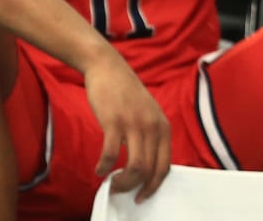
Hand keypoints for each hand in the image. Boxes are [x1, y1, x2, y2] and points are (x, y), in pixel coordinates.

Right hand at [83, 50, 169, 201]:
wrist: (106, 66)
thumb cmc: (124, 90)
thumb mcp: (147, 112)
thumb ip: (151, 135)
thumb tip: (146, 164)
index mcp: (163, 128)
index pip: (165, 167)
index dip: (154, 186)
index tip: (142, 195)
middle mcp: (152, 128)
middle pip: (150, 170)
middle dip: (136, 188)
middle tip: (122, 192)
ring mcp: (133, 124)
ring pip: (135, 167)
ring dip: (122, 181)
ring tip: (111, 184)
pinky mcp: (113, 121)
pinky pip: (111, 153)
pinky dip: (104, 166)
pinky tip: (98, 169)